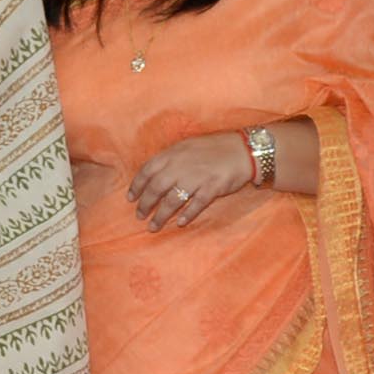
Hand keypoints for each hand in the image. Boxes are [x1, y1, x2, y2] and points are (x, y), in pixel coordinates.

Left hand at [127, 135, 265, 233]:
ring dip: (161, 215)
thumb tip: (153, 175)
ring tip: (153, 226)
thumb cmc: (213, 148)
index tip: (130, 198)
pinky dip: (187, 215)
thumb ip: (170, 159)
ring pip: (172, 200)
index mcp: (173, 153)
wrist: (243, 149)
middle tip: (139, 216)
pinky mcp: (212, 188)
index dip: (136, 185)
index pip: (147, 170)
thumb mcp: (187, 146)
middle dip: (145, 204)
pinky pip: (196, 205)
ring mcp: (197, 177)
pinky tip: (180, 223)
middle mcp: (182, 165)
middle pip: (156, 188)